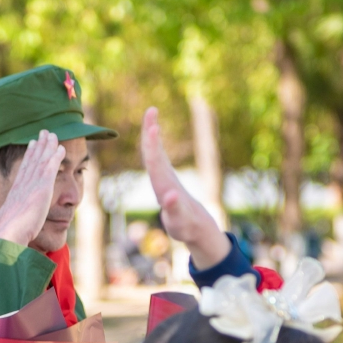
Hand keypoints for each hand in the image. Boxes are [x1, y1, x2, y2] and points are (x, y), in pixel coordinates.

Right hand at [0, 130, 64, 246]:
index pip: (24, 168)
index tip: (32, 144)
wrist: (11, 231)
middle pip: (32, 160)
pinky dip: (56, 157)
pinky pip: (50, 167)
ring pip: (42, 160)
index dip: (29, 155)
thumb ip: (11, 217)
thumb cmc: (9, 232)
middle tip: (43, 133)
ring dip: (48, 146)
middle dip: (38, 145)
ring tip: (52, 135)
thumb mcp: (7, 220)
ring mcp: (33, 184)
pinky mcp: (42, 188)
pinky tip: (61, 148)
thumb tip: (8, 222)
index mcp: (16, 190)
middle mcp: (23, 184)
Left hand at [141, 107, 230, 269]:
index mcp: (161, 187)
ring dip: (151, 134)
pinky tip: (154, 128)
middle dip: (150, 134)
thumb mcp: (181, 220)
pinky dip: (156, 142)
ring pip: (155, 153)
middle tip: (151, 111)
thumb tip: (170, 195)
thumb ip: (174, 209)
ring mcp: (164, 178)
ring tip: (151, 113)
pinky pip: (160, 155)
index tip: (152, 128)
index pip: (154, 163)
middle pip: (152, 154)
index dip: (153, 146)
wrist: (192, 231)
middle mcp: (160, 181)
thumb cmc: (186, 227)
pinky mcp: (169, 177)